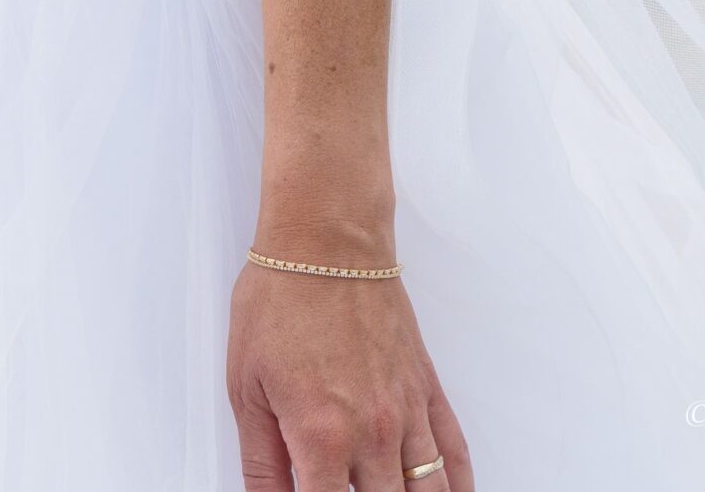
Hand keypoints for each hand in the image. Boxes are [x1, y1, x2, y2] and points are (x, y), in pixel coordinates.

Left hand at [226, 256, 474, 491]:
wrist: (327, 238)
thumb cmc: (282, 297)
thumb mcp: (246, 388)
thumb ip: (260, 463)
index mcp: (321, 438)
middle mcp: (373, 433)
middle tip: (347, 491)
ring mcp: (407, 412)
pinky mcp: (425, 388)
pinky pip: (454, 453)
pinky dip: (457, 484)